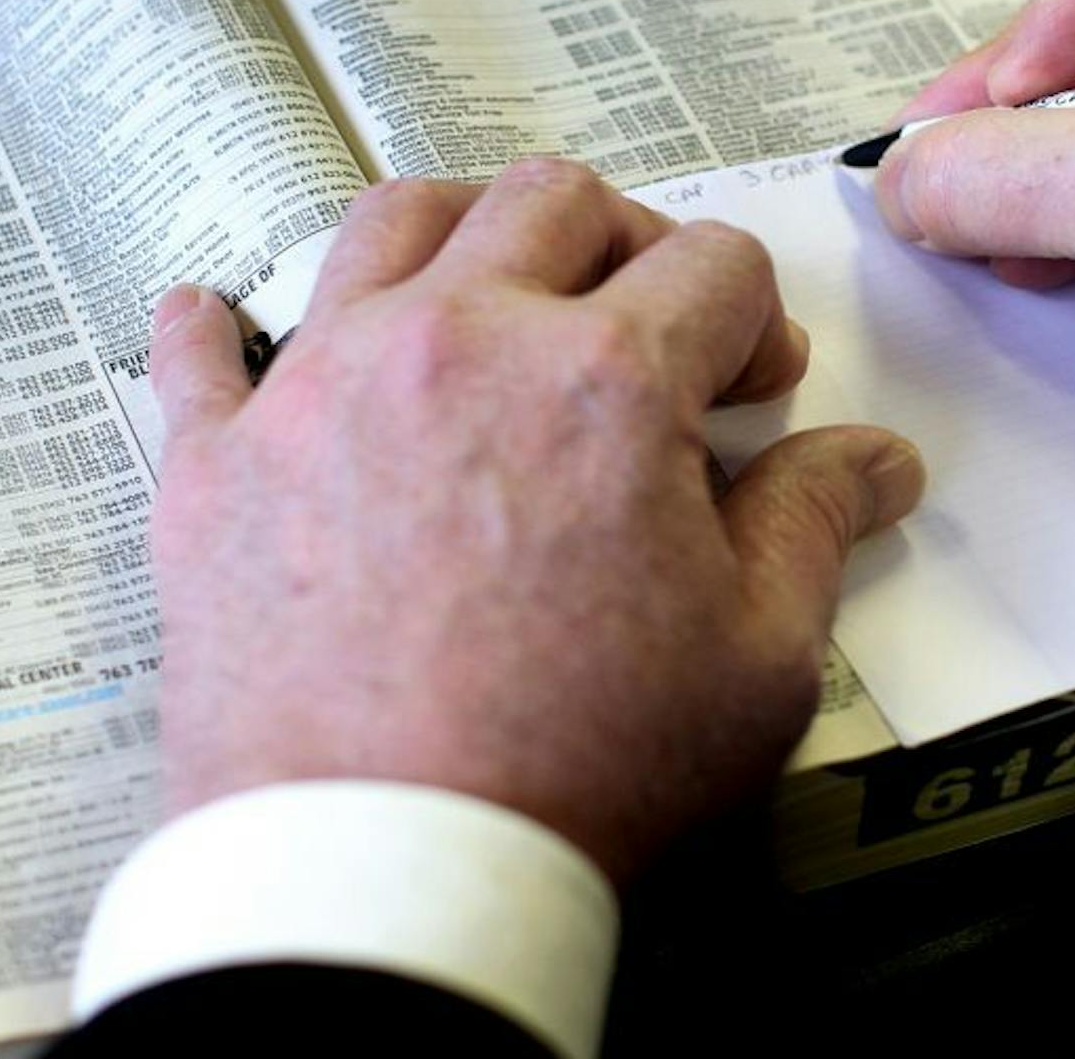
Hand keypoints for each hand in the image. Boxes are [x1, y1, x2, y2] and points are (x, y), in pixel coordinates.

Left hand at [144, 160, 922, 880]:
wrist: (384, 873)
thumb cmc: (568, 774)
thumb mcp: (755, 661)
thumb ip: (813, 527)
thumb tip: (872, 461)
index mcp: (604, 380)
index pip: (714, 264)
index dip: (756, 320)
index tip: (755, 383)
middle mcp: (460, 343)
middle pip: (555, 202)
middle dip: (628, 239)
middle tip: (644, 320)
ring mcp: (324, 387)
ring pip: (392, 219)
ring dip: (460, 229)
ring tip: (485, 288)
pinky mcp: (220, 462)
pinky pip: (202, 348)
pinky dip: (221, 323)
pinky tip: (227, 320)